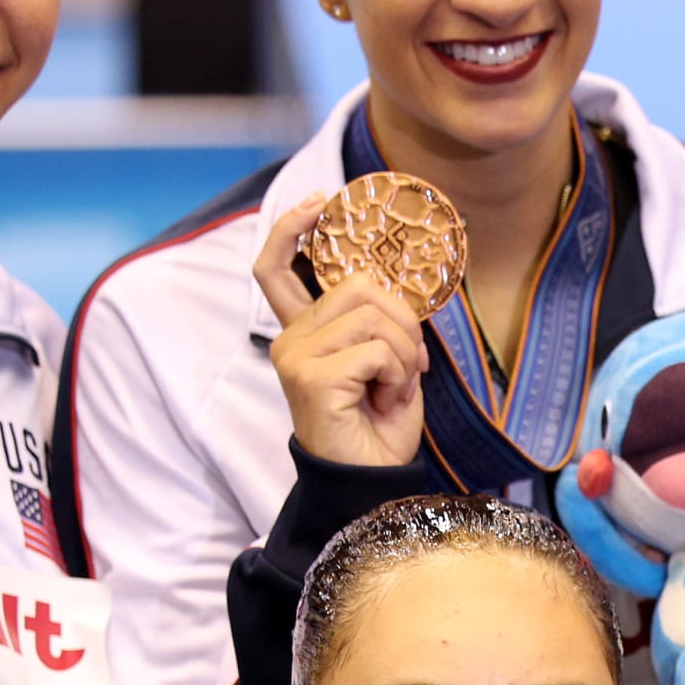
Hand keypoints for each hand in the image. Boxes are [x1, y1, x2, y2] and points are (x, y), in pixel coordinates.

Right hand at [252, 194, 428, 469]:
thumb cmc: (378, 426)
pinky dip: (398, 373)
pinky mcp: (310, 376)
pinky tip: (386, 400)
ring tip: (394, 387)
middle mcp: (290, 339)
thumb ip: (375, 318)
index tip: (320, 201)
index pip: (276, 267)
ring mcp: (295, 356)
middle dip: (403, 320)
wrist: (371, 483)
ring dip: (404, 351)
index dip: (291, 227)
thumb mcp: (384, 359)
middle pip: (357, 285)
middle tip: (409, 365)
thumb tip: (388, 284)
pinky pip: (377, 348)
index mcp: (303, 333)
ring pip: (373, 314)